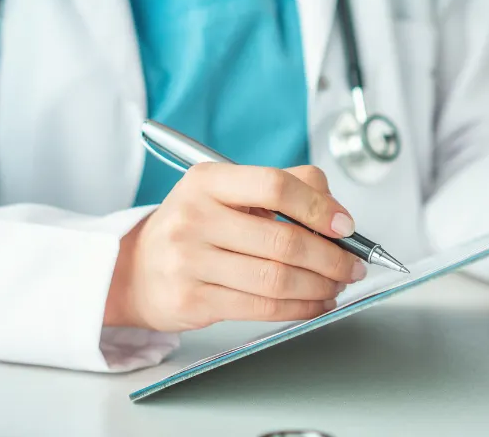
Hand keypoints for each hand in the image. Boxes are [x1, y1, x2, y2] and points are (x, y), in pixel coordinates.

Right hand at [103, 164, 365, 331]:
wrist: (136, 269)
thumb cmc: (194, 227)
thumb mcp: (227, 192)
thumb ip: (286, 187)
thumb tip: (338, 213)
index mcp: (207, 180)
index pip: (274, 185)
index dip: (319, 207)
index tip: (345, 226)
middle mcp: (194, 216)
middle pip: (283, 240)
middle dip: (331, 257)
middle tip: (352, 265)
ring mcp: (189, 260)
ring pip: (276, 278)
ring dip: (319, 286)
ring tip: (335, 285)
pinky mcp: (192, 299)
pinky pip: (261, 308)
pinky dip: (299, 309)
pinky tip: (314, 304)